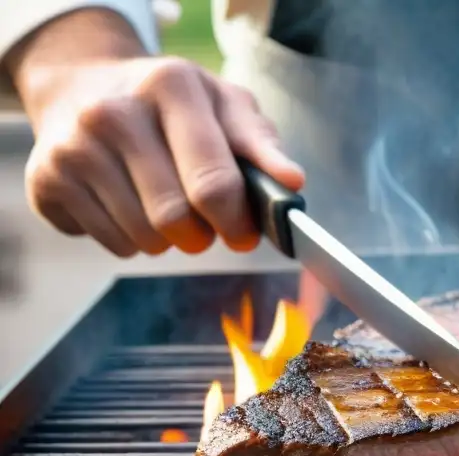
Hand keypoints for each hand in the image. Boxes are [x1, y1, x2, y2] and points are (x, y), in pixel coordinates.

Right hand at [5, 9, 304, 256]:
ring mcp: (75, 147)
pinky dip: (133, 241)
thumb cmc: (172, 105)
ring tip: (165, 207)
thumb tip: (291, 183)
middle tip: (205, 224)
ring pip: (143, 240)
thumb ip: (261, 145)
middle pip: (175, 220)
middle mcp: (114, 112)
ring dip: (168, 240)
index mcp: (170, 86)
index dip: (236, 222)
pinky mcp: (48, 181)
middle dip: (202, 235)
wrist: (85, 86)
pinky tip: (129, 205)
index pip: (213, 184)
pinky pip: (113, 245)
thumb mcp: (224, 105)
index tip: (244, 233)